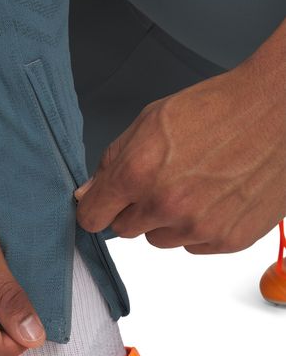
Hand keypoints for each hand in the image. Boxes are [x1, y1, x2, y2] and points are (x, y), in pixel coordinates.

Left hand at [75, 24, 285, 253]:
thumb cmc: (216, 109)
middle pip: (125, 230)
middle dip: (135, 209)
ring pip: (160, 239)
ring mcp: (199, 226)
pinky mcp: (229, 239)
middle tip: (161, 181)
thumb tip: (88, 193)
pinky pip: (194, 246)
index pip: (92, 217)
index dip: (94, 209)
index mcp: (138, 172)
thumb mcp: (150, 121)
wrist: (277, 110)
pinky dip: (199, 228)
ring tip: (194, 186)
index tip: (100, 206)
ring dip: (168, 220)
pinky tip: (216, 197)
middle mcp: (166, 205)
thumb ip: (113, 162)